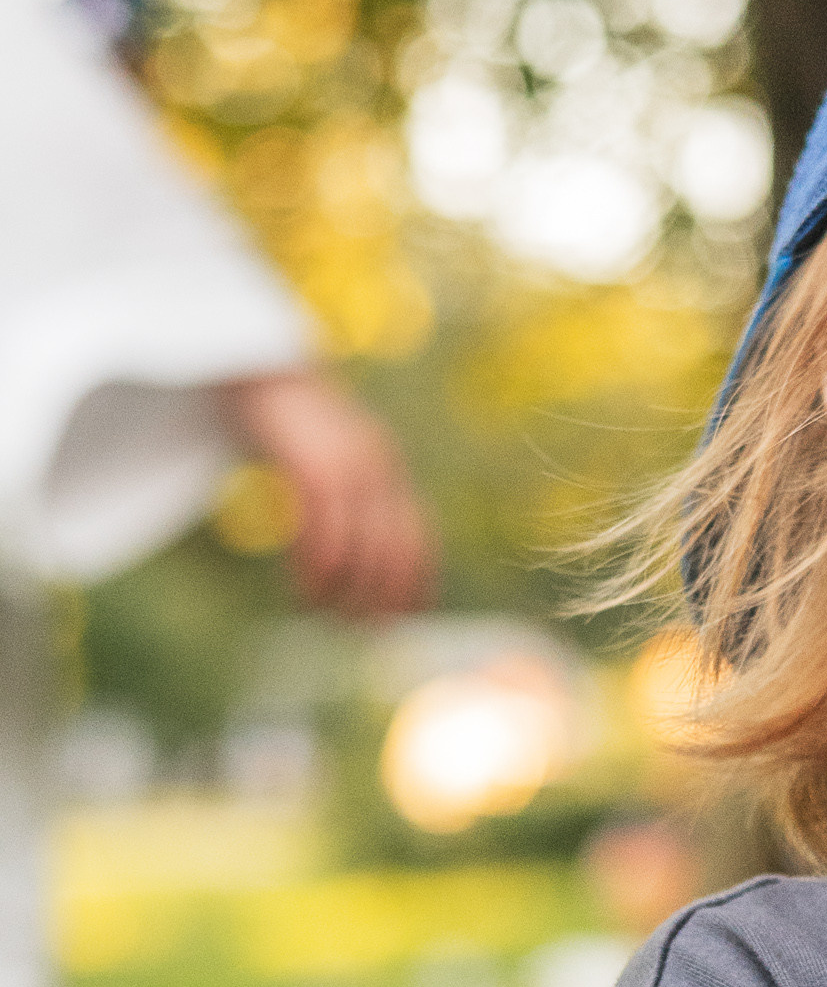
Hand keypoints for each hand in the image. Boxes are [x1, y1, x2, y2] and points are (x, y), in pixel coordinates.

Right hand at [225, 371, 436, 618]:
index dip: (415, 585)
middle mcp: (376, 465)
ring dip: (344, 591)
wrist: (247, 355)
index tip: (400, 621)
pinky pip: (321, 529)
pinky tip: (304, 590)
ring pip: (359, 547)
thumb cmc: (282, 416)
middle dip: (378, 599)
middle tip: (354, 630)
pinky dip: (317, 569)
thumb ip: (343, 493)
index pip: (419, 539)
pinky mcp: (307, 461)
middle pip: (394, 551)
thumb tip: (349, 550)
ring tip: (323, 615)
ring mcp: (344, 462)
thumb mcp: (325, 454)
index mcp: (386, 465)